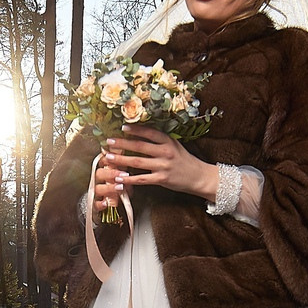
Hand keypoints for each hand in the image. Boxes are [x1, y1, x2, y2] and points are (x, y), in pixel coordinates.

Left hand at [98, 125, 217, 202]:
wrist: (199, 177)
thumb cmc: (185, 161)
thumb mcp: (175, 146)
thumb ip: (160, 141)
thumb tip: (140, 135)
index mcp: (168, 141)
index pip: (149, 132)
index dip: (135, 130)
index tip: (122, 127)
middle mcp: (165, 152)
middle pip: (139, 146)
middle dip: (122, 143)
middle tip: (108, 141)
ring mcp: (163, 166)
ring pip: (137, 162)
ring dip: (121, 159)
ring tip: (109, 158)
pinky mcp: (162, 179)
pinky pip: (142, 179)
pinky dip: (129, 179)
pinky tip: (119, 178)